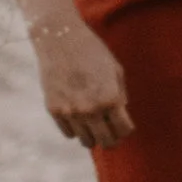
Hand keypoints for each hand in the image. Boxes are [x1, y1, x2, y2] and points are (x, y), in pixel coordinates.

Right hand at [12, 0, 134, 146]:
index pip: (124, 130)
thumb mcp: (115, 70)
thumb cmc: (92, 51)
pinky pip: (70, 133)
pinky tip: (78, 116)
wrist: (60, 39)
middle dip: (112, 138)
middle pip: (107, 142)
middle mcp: (92, 109)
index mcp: (111, 98)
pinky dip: (76, 129)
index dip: (126, 129)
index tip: (124, 124)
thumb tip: (120, 117)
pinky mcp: (55, 111)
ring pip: (87, 142)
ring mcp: (71, 112)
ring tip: (95, 125)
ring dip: (93, 136)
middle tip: (111, 131)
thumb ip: (120, 96)